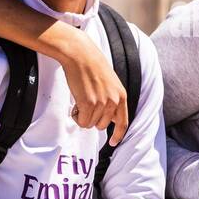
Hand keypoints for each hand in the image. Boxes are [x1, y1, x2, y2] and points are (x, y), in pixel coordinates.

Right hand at [56, 26, 128, 145]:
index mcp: (121, 96)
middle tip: (85, 105)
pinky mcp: (88, 104)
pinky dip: (76, 116)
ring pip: (90, 124)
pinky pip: (82, 121)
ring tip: (81, 99)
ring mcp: (101, 103)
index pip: (123, 122)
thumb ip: (112, 101)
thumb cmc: (92, 67)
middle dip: (92, 119)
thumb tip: (111, 120)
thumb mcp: (110, 84)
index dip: (118, 135)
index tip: (113, 143)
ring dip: (83, 116)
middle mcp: (114, 101)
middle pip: (102, 126)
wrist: (81, 55)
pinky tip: (75, 103)